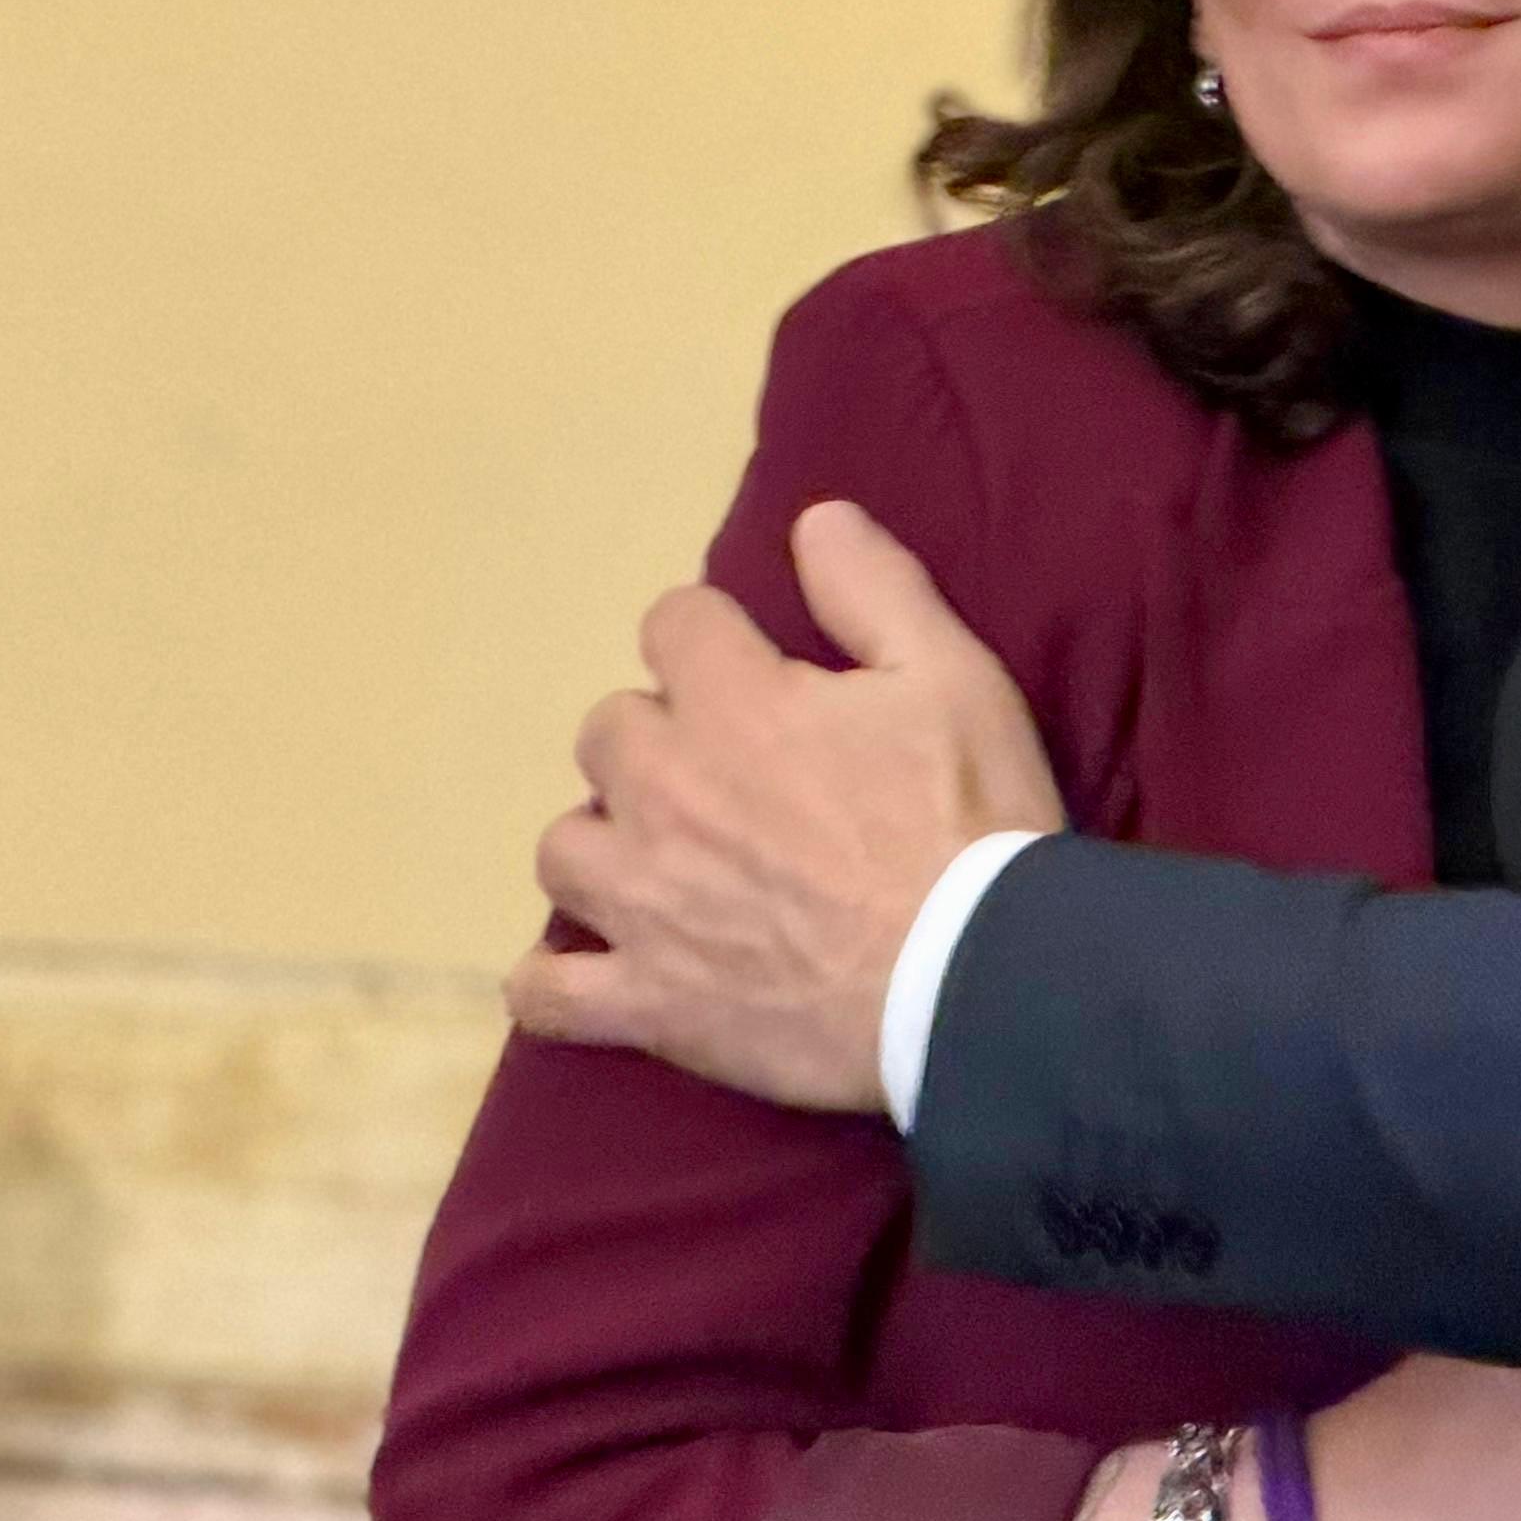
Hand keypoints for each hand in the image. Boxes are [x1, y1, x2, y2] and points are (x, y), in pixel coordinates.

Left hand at [505, 502, 1063, 1109]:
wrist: (973, 983)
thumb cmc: (973, 825)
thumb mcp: (955, 678)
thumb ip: (875, 590)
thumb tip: (814, 518)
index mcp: (735, 704)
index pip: (673, 624)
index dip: (715, 638)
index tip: (758, 670)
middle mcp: (663, 792)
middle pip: (605, 733)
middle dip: (656, 740)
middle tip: (730, 776)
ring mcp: (642, 903)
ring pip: (563, 849)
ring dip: (606, 846)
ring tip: (665, 867)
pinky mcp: (646, 1002)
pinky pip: (546, 994)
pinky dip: (557, 984)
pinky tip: (592, 973)